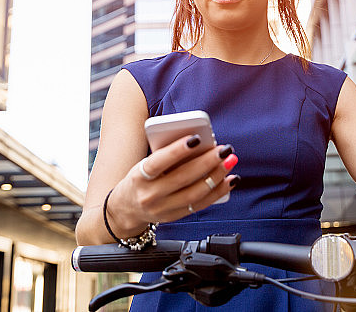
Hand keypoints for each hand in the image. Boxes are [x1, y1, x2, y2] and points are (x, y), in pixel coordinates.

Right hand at [106, 135, 238, 236]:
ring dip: (216, 176)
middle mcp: (150, 195)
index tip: (196, 138)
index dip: (178, 150)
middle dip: (207, 162)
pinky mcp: (174, 217)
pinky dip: (218, 192)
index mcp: (139, 176)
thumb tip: (199, 144)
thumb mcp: (144, 165)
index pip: (159, 161)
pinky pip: (200, 205)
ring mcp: (162, 209)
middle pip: (182, 178)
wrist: (125, 209)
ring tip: (229, 161)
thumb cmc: (140, 179)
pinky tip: (230, 180)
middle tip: (224, 149)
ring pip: (194, 193)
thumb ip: (166, 156)